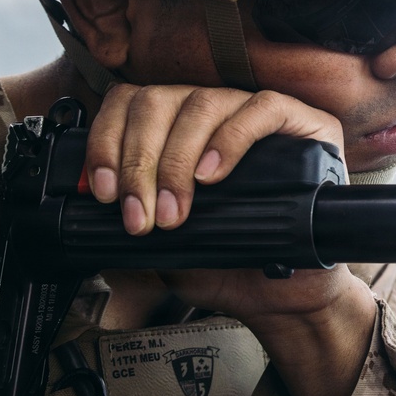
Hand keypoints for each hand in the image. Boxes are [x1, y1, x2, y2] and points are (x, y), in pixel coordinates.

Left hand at [85, 83, 375, 395]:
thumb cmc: (232, 264)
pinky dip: (229, 139)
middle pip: (160, 99)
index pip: (131, 103)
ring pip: (204, 101)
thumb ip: (135, 214)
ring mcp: (260, 113)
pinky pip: (262, 109)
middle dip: (139, 161)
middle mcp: (217, 110)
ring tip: (176, 209)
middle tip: (141, 216)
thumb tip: (92, 203)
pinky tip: (212, 175)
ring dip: (176, 159)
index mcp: (180, 128)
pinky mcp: (303, 122)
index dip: (108, 140)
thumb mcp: (165, 243)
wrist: (288, 296)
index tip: (105, 192)